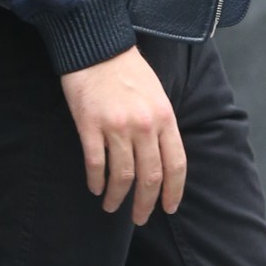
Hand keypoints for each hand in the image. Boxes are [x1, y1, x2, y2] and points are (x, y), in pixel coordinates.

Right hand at [61, 46, 185, 226]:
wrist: (97, 47)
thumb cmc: (128, 70)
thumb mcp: (157, 94)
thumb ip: (162, 125)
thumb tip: (162, 160)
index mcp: (164, 117)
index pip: (176, 164)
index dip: (173, 191)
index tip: (168, 208)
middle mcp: (144, 125)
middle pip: (150, 176)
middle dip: (146, 203)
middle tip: (140, 218)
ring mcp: (117, 126)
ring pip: (123, 175)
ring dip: (118, 197)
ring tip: (111, 206)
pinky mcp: (90, 125)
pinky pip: (96, 163)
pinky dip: (96, 181)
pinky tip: (95, 188)